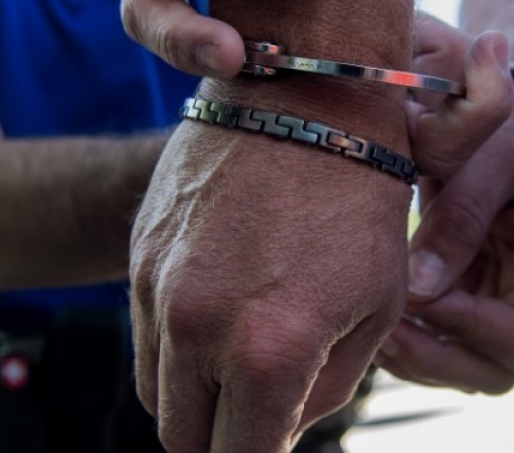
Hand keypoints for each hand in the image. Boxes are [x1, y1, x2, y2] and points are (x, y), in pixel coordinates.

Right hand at [131, 119, 408, 452]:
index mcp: (269, 354)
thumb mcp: (376, 308)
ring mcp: (157, 289)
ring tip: (238, 373)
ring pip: (154, 393)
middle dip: (220, 444)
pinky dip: (172, 348)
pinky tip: (216, 320)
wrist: (307, 97)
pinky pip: (141, 334)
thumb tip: (283, 427)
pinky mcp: (138, 253)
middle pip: (183, 440)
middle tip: (254, 424)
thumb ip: (324, 390)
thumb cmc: (360, 201)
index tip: (269, 451)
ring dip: (191, 401)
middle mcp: (199, 329)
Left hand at [376, 37, 513, 394]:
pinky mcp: (462, 298)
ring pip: (459, 368)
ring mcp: (496, 303)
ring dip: (413, 357)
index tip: (419, 295)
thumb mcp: (494, 156)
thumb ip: (462, 215)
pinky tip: (374, 309)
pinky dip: (403, 340)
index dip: (468, 328)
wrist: (495, 115)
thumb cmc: (508, 126)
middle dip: (435, 359)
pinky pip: (434, 341)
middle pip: (492, 371)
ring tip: (371, 323)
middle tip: (383, 332)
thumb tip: (421, 290)